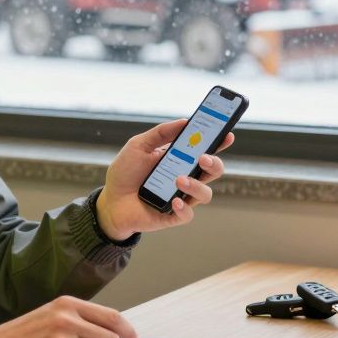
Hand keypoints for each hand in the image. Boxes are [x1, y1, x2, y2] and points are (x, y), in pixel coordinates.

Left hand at [95, 118, 233, 240]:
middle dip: (214, 163)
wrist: (110, 201)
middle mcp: (186, 177)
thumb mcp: (138, 146)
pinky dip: (183, 208)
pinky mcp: (174, 215)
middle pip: (213, 171)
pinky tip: (174, 201)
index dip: (219, 141)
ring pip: (205, 193)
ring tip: (179, 180)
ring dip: (196, 185)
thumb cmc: (125, 173)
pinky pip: (188, 214)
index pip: (206, 149)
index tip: (226, 134)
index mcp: (180, 159)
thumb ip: (160, 133)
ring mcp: (182, 197)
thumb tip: (185, 121)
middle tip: (203, 158)